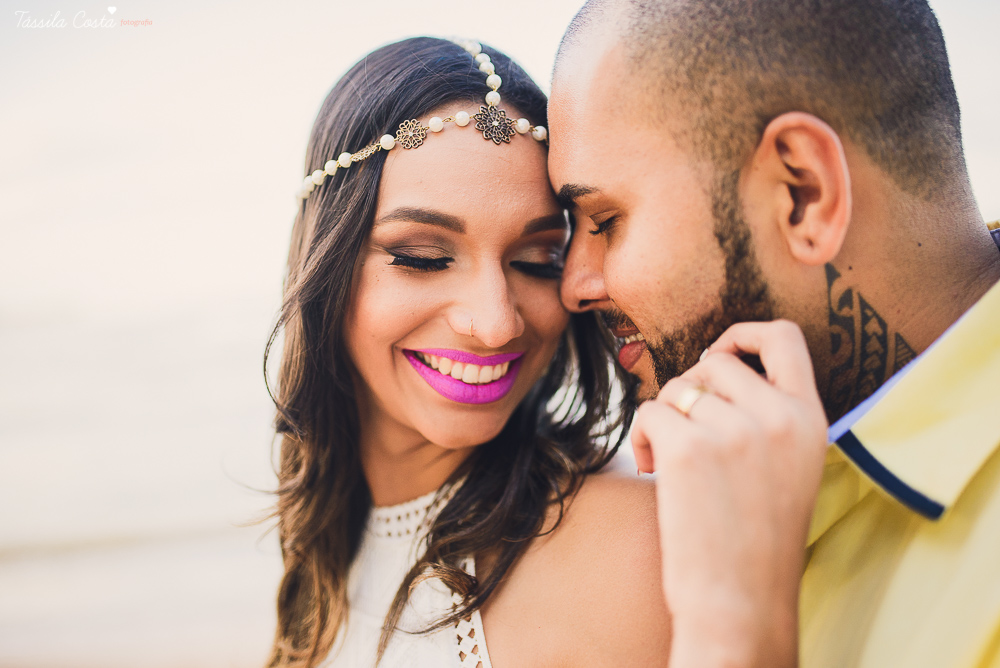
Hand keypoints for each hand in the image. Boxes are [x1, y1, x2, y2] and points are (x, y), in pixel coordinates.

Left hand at [632, 320, 827, 667]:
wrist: (740, 601)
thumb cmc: (755, 541)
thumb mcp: (789, 467)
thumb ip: (769, 415)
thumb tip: (714, 368)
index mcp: (809, 419)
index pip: (784, 337)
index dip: (743, 335)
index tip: (718, 355)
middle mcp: (777, 416)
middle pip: (712, 363)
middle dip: (689, 391)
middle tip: (686, 434)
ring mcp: (734, 430)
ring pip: (675, 388)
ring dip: (663, 420)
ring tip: (670, 463)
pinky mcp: (688, 449)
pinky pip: (649, 411)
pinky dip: (641, 438)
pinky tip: (652, 471)